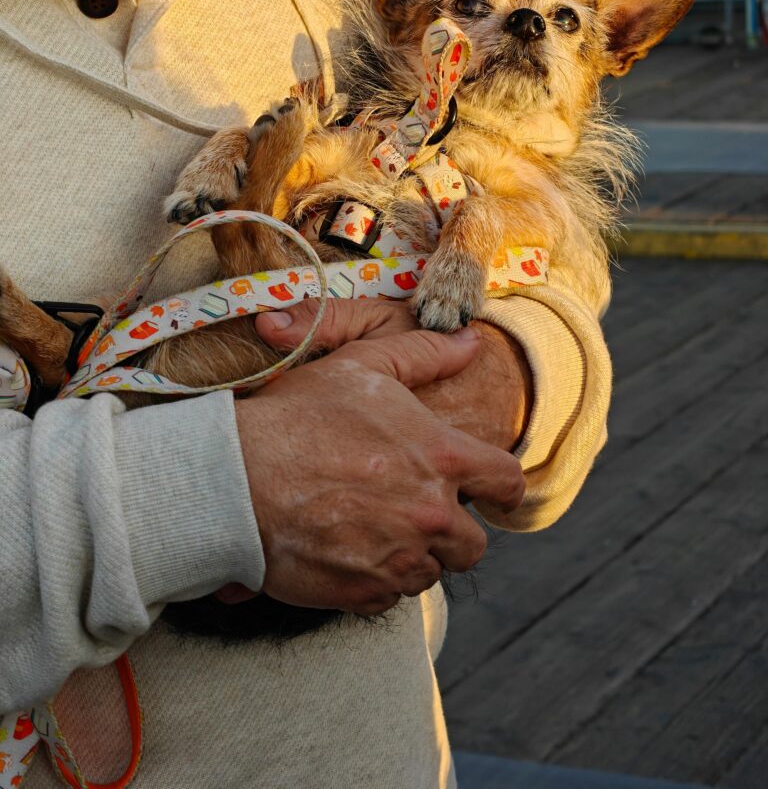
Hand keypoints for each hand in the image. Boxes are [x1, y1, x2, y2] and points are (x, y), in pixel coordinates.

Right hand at [229, 320, 524, 614]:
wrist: (234, 479)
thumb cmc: (297, 416)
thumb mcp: (361, 367)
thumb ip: (423, 354)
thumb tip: (470, 342)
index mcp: (441, 457)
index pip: (508, 485)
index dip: (500, 488)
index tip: (483, 491)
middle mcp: (431, 514)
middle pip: (473, 544)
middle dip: (449, 530)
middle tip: (410, 511)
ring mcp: (400, 560)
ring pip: (430, 572)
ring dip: (409, 555)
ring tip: (367, 526)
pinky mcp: (365, 594)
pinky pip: (389, 597)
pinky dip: (373, 579)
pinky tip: (343, 548)